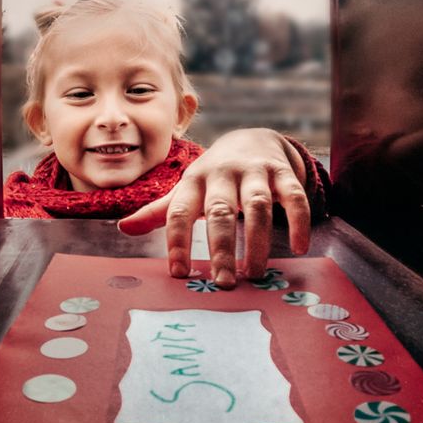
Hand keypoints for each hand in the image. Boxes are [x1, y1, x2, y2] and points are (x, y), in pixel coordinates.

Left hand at [117, 128, 310, 287]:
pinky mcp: (282, 173)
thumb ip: (160, 211)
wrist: (253, 138)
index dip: (177, 241)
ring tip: (254, 274)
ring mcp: (254, 172)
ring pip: (257, 206)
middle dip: (220, 247)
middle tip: (222, 283)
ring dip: (257, 241)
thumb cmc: (214, 175)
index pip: (179, 211)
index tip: (179, 273)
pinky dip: (298, 221)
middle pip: (219, 211)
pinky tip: (299, 248)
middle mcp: (222, 173)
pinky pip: (293, 196)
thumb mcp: (187, 188)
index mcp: (194, 180)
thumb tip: (123, 228)